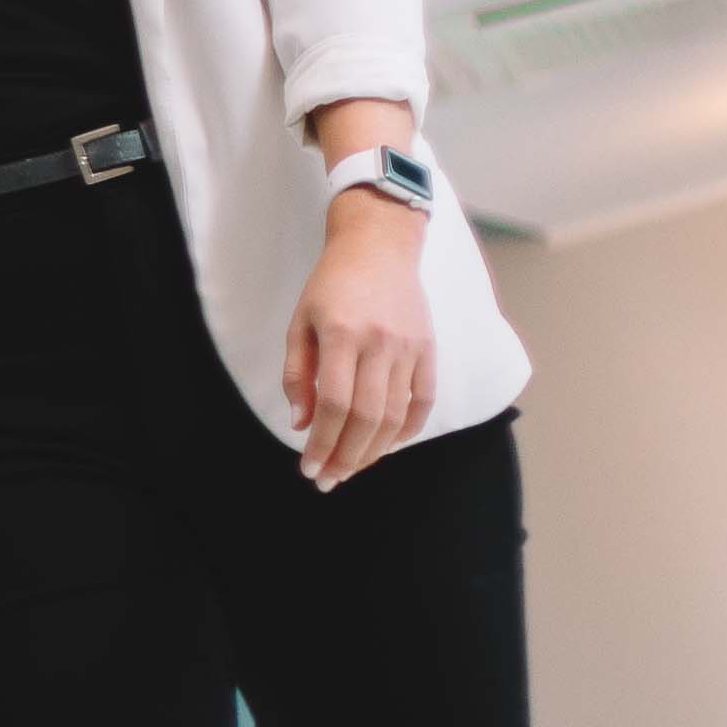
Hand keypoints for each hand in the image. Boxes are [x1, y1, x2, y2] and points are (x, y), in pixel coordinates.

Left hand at [285, 199, 435, 486]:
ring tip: (351, 468)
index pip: (332, 405)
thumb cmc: (331, 285)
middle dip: (346, 457)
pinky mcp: (429, 349)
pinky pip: (423, 401)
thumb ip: (297, 374)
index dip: (321, 443)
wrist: (379, 246)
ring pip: (395, 416)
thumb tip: (301, 425)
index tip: (310, 468)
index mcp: (342, 335)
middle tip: (329, 480)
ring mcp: (409, 348)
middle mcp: (379, 343)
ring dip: (372, 451)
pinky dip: (406, 430)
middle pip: (366, 417)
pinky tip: (385, 446)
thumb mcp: (300, 323)